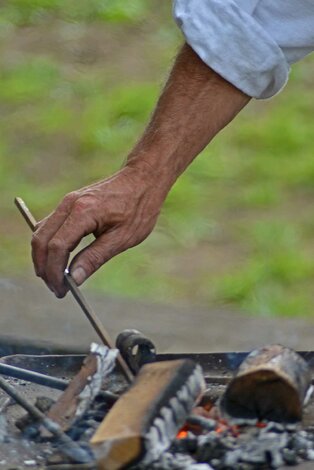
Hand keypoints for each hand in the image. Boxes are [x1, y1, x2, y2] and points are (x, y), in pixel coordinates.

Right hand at [31, 166, 167, 296]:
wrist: (143, 178)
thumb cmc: (138, 207)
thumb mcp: (122, 238)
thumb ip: (95, 257)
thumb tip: (74, 278)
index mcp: (83, 212)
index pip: (57, 247)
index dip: (55, 272)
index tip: (61, 291)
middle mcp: (69, 204)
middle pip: (41, 240)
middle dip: (43, 267)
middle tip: (56, 289)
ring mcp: (67, 202)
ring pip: (41, 232)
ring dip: (43, 257)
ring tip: (56, 278)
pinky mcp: (69, 203)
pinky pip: (50, 226)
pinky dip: (48, 245)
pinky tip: (59, 260)